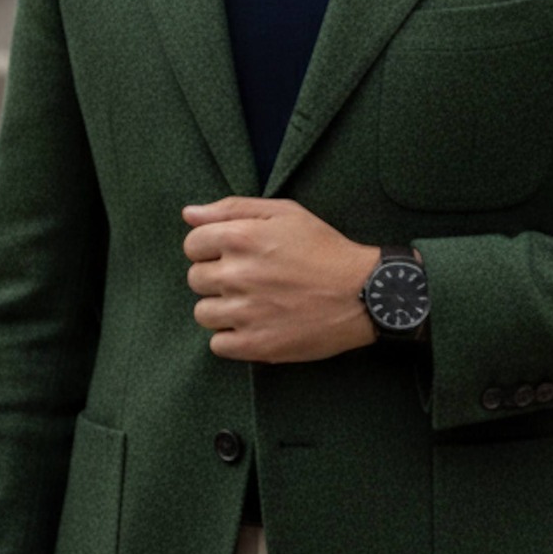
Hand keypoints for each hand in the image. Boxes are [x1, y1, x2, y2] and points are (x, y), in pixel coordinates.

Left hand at [182, 196, 379, 362]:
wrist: (363, 293)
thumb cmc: (325, 249)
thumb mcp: (285, 213)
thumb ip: (233, 208)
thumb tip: (189, 214)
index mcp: (242, 238)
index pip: (192, 244)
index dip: (209, 248)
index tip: (231, 254)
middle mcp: (238, 274)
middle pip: (195, 279)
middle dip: (216, 277)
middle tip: (247, 278)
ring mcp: (246, 312)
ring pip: (203, 313)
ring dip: (221, 309)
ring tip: (251, 303)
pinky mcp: (257, 344)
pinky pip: (217, 345)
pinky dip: (231, 338)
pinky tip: (253, 326)